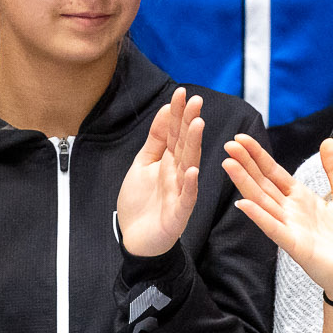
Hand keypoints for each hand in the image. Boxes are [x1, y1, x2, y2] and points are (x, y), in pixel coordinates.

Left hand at [116, 87, 205, 256]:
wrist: (135, 240)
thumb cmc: (142, 202)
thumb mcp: (143, 164)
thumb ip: (156, 140)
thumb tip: (166, 110)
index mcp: (170, 162)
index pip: (176, 133)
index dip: (178, 114)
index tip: (182, 92)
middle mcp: (178, 174)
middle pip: (185, 145)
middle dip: (190, 123)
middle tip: (196, 101)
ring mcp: (179, 193)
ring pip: (188, 166)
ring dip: (193, 146)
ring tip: (197, 125)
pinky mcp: (177, 214)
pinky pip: (185, 199)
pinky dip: (189, 186)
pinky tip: (192, 171)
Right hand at [222, 135, 332, 302]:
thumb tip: (328, 140)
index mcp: (302, 199)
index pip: (274, 173)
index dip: (258, 156)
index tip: (241, 138)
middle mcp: (291, 212)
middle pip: (263, 184)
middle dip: (246, 164)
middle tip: (228, 144)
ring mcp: (291, 229)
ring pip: (262, 202)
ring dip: (245, 183)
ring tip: (229, 164)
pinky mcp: (295, 246)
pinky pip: (274, 229)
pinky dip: (259, 216)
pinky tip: (242, 203)